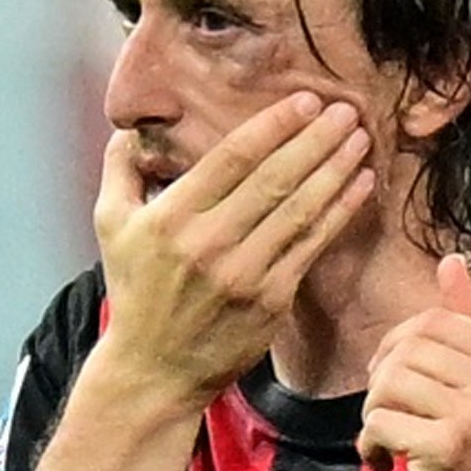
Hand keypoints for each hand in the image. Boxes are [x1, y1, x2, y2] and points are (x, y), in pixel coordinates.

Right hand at [93, 93, 374, 409]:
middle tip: (344, 110)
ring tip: (359, 140)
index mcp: (172, 217)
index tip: (304, 101)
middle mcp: (210, 243)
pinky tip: (360, 186)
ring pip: (300, 211)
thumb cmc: (137, 290)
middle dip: (315, 140)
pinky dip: (340, 212)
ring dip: (335, 171)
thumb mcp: (110, 224)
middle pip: (274, 179)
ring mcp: (246, 274)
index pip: (232, 159)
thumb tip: (132, 125)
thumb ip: (121, 168)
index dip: (273, 126)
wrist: (155, 369)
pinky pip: (313, 246)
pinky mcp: (273, 300)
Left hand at [359, 255, 470, 470]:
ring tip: (388, 442)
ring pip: (387, 384)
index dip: (398, 348)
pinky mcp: (448, 446)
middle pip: (405, 349)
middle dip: (382, 383)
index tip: (398, 386)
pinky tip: (386, 465)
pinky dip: (371, 445)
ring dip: (373, 416)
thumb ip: (470, 323)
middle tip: (388, 418)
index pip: (432, 320)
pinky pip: (379, 422)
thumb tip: (450, 260)